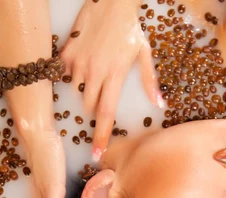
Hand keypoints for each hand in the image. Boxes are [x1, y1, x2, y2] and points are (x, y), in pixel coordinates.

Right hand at [61, 0, 163, 159]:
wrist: (111, 2)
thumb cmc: (130, 29)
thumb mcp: (144, 54)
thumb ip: (150, 81)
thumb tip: (159, 104)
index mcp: (115, 75)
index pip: (106, 114)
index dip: (101, 136)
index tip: (96, 154)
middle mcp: (94, 72)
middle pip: (90, 107)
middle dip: (96, 108)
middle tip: (103, 92)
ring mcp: (78, 62)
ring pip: (76, 92)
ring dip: (85, 91)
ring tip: (95, 74)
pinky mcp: (67, 53)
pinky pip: (65, 75)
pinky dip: (72, 75)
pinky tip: (83, 63)